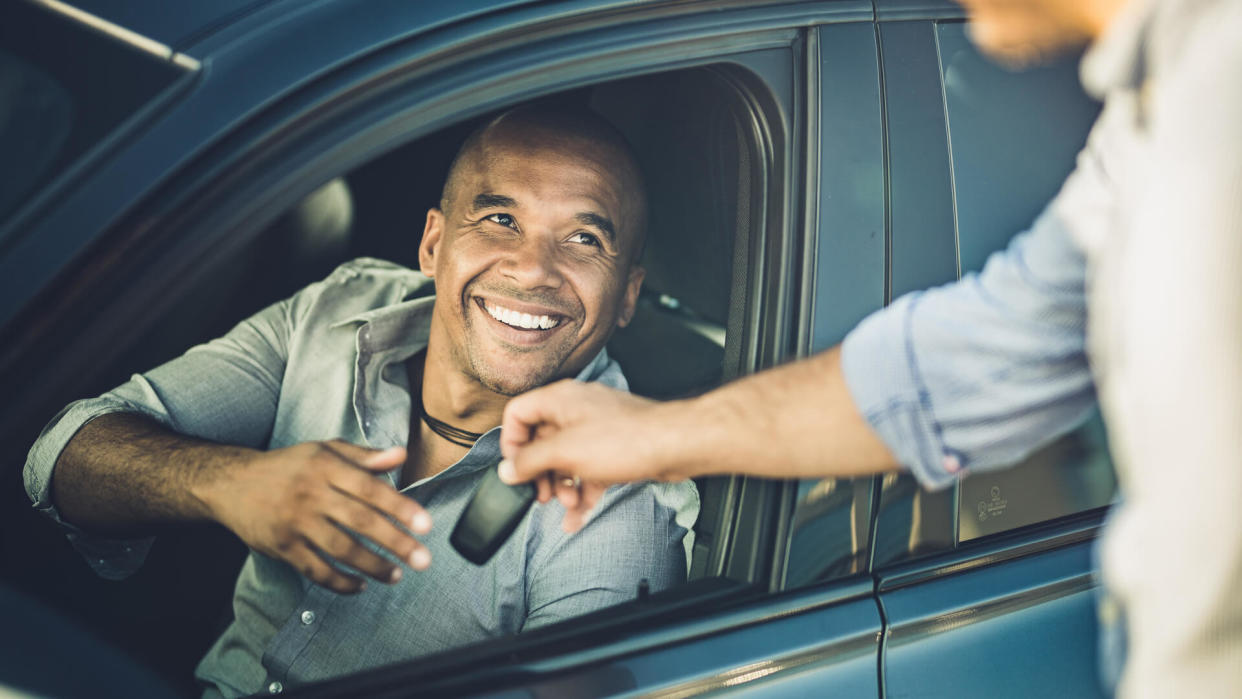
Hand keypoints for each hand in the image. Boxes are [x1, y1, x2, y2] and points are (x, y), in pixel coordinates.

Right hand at [196, 440, 431, 593]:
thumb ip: (364, 456)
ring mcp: (295, 522)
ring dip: (372, 565)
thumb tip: (402, 456)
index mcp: (326, 466)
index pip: (370, 488)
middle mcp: (311, 493)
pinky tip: (360, 585)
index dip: (400, 508)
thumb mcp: (325, 450)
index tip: (426, 525)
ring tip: (396, 575)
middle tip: (422, 560)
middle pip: (360, 521)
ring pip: (340, 549)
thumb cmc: (288, 467)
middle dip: (395, 542)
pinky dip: (339, 581)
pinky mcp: (282, 546)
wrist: (231, 483)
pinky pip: (315, 570)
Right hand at [499, 380, 673, 531]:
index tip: (514, 469)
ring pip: (566, 459)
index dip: (511, 442)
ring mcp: (596, 429)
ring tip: (567, 504)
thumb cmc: (626, 439)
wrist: (674, 445)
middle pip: (541, 441)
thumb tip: (507, 470)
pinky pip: (588, 471)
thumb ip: (530, 461)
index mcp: (559, 400)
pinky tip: (577, 518)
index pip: (518, 414)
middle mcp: (576, 410)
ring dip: (562, 486)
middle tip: (541, 495)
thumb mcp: (565, 452)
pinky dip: (582, 492)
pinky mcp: (614, 448)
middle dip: (540, 473)